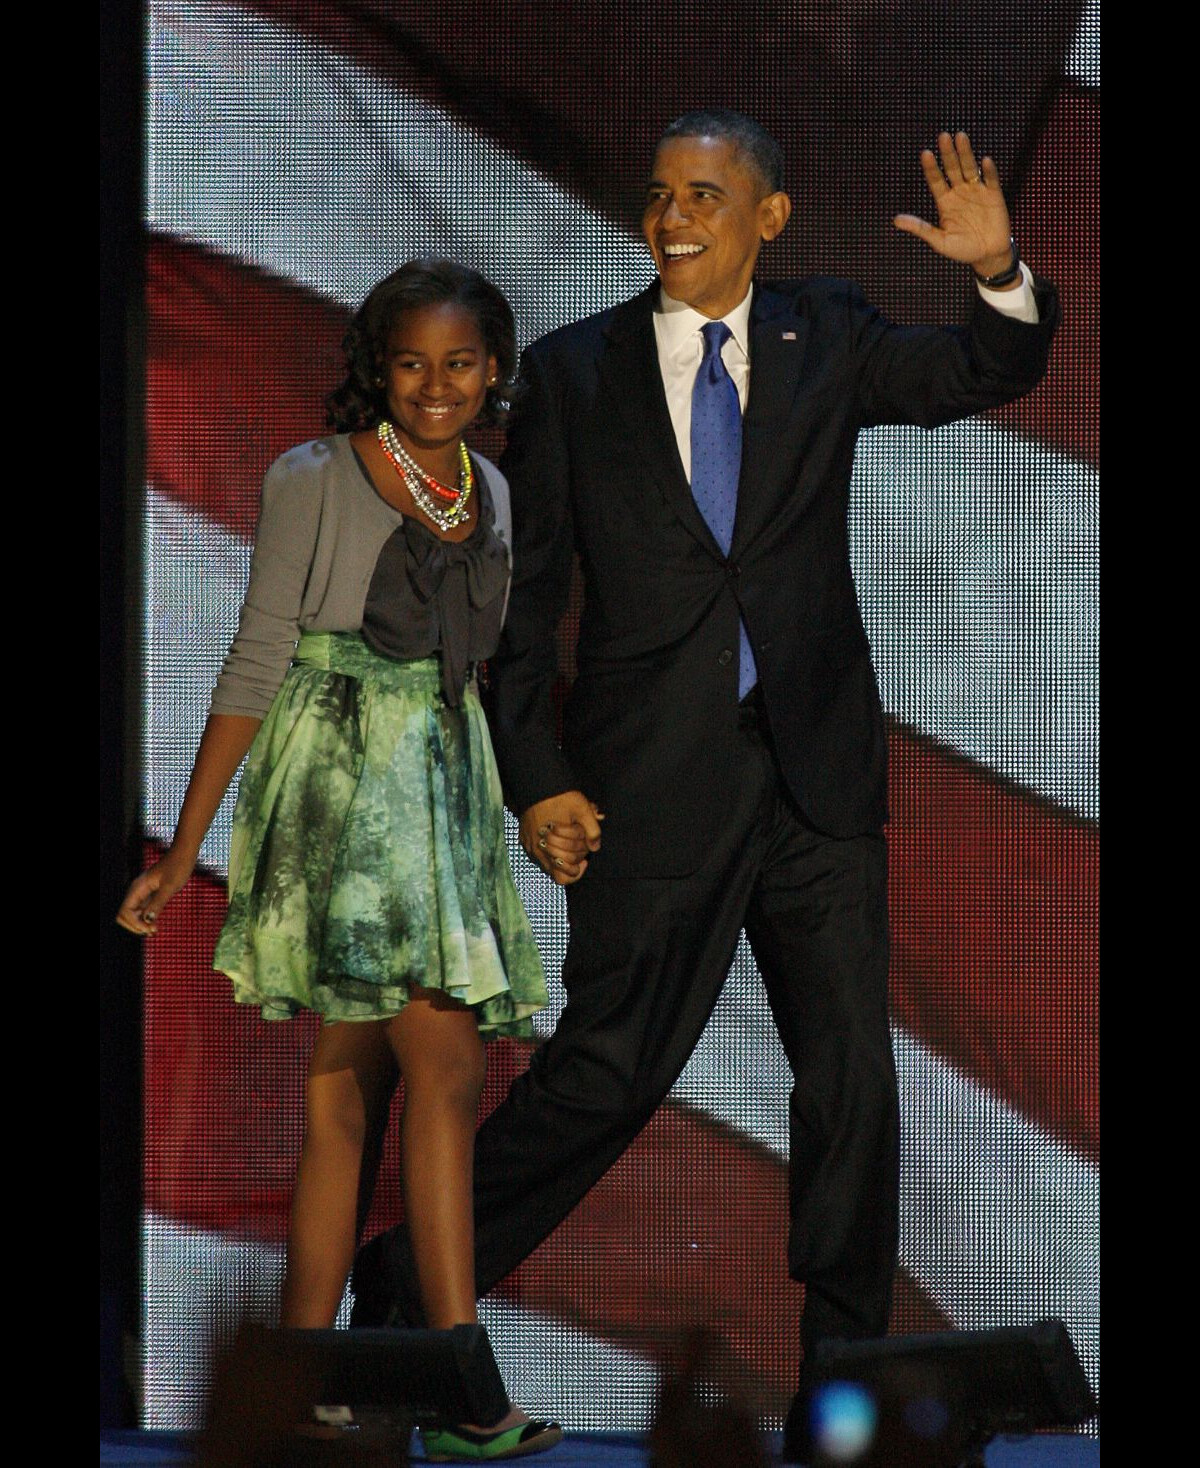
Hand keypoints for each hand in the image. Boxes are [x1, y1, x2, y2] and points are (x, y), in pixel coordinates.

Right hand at [115, 846, 197, 934]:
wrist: (184, 854)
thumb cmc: (178, 866)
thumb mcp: (170, 886)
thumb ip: (158, 903)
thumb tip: (147, 920)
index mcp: (138, 888)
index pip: (125, 912)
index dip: (135, 924)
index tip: (151, 928)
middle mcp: (137, 891)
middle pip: (124, 915)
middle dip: (135, 926)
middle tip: (152, 930)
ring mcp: (143, 892)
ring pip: (133, 914)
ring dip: (141, 924)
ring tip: (154, 930)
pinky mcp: (150, 894)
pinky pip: (142, 910)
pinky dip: (146, 919)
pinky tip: (155, 924)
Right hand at [519, 791, 603, 885]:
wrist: (538, 783)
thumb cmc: (561, 797)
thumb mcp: (583, 810)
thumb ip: (593, 831)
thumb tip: (595, 848)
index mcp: (551, 846)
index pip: (565, 874)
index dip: (578, 869)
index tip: (585, 859)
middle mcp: (537, 850)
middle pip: (558, 870)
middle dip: (572, 861)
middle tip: (580, 848)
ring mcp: (529, 846)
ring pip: (547, 865)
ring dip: (561, 858)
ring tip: (570, 845)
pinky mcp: (524, 839)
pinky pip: (537, 855)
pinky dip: (549, 852)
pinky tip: (559, 840)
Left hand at [893, 131, 1014, 279]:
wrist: (987, 255)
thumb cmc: (962, 249)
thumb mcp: (939, 241)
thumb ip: (920, 228)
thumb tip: (896, 220)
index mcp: (945, 201)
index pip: (936, 180)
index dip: (931, 168)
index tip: (925, 154)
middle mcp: (959, 191)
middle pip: (952, 169)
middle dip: (948, 153)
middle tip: (943, 136)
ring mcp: (977, 191)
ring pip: (970, 168)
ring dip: (965, 153)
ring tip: (960, 137)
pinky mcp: (994, 194)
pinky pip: (991, 180)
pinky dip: (988, 171)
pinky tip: (985, 161)